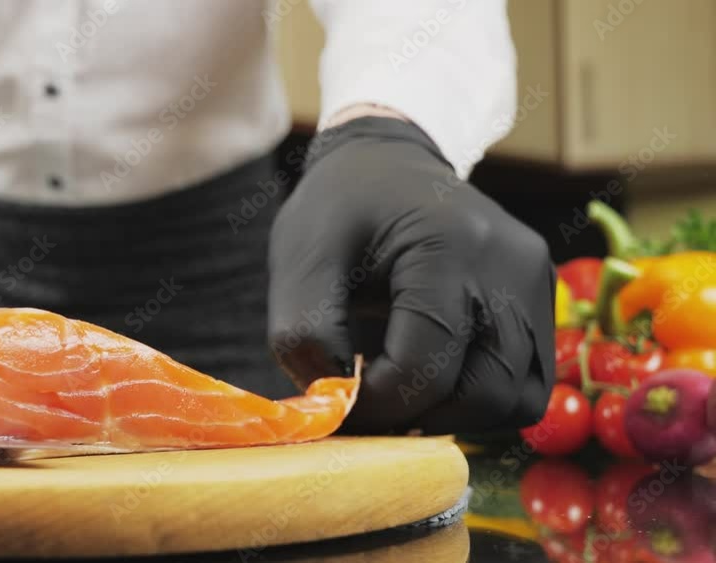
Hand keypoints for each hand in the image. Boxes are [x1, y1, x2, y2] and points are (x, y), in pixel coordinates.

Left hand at [268, 117, 554, 433]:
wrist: (385, 159)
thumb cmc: (338, 206)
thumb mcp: (300, 257)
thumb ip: (305, 334)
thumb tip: (334, 405)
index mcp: (447, 246)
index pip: (424, 366)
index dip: (377, 404)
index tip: (338, 401)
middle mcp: (510, 265)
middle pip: (485, 392)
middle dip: (421, 416)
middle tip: (371, 404)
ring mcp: (536, 281)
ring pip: (517, 399)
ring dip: (457, 415)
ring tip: (404, 391)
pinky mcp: (542, 296)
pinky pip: (527, 380)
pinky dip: (481, 397)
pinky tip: (435, 377)